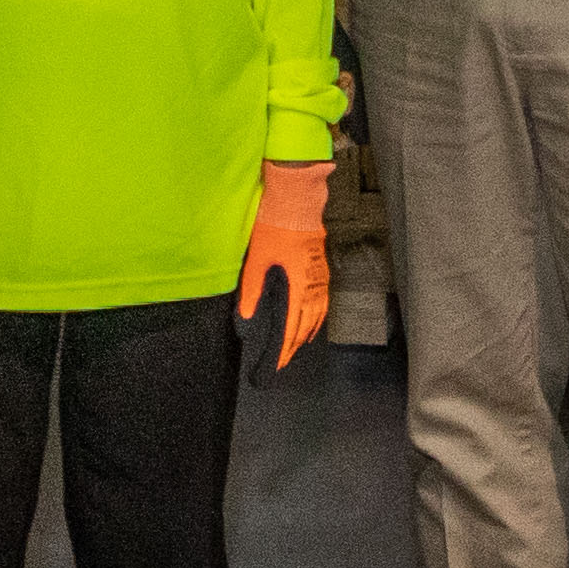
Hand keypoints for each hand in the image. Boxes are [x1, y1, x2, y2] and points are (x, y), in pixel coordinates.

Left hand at [237, 160, 333, 368]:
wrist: (296, 203)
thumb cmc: (274, 228)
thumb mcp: (256, 261)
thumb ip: (252, 292)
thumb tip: (246, 317)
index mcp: (298, 287)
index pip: (292, 328)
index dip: (284, 349)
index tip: (277, 364)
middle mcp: (313, 286)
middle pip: (307, 325)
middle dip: (295, 345)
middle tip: (284, 360)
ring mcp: (320, 278)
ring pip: (318, 315)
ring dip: (307, 332)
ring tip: (296, 344)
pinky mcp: (321, 269)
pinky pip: (322, 301)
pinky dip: (316, 315)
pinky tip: (310, 317)